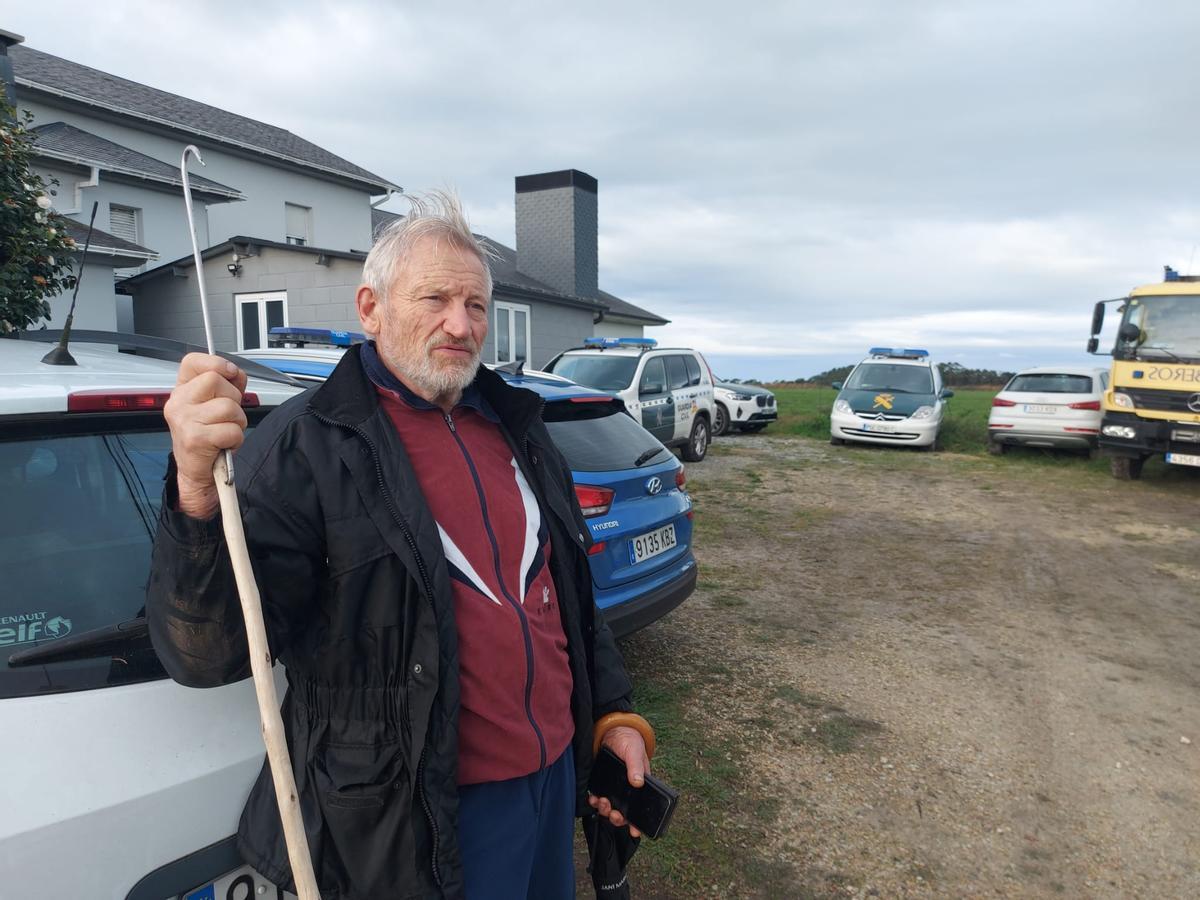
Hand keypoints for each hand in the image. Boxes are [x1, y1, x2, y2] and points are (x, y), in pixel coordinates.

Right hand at [163, 353, 247, 518]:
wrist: (197, 472)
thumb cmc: (208, 438)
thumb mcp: (215, 406)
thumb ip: (228, 385)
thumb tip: (237, 372)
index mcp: (182, 390)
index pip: (192, 361)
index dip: (216, 363)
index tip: (230, 373)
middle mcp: (178, 402)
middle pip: (216, 380)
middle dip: (233, 399)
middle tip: (228, 416)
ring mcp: (184, 420)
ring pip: (228, 407)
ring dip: (237, 422)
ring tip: (225, 432)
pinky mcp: (195, 439)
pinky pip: (231, 430)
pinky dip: (236, 439)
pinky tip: (224, 444)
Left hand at [587, 725, 650, 837]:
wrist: (613, 731)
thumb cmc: (630, 742)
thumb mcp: (634, 752)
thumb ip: (636, 767)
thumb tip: (638, 783)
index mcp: (640, 786)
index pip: (639, 809)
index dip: (637, 823)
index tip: (634, 832)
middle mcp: (626, 791)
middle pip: (623, 812)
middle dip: (618, 817)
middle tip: (614, 814)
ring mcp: (613, 788)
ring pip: (609, 807)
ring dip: (606, 809)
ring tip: (602, 802)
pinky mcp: (601, 783)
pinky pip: (598, 797)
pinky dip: (595, 801)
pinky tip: (593, 797)